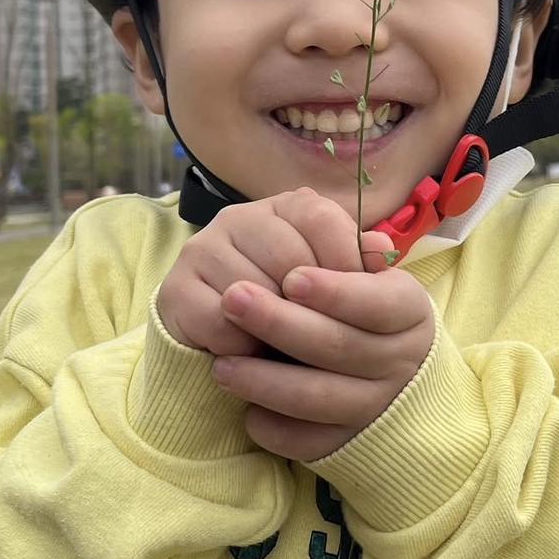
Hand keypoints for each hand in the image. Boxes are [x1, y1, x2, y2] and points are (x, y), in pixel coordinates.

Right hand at [157, 187, 394, 358]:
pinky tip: (249, 351)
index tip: (359, 299)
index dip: (344, 262)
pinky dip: (241, 346)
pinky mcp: (175, 288)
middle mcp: (240, 217)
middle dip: (310, 305)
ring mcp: (202, 248)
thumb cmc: (291, 307)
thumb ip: (355, 263)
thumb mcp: (329, 284)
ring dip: (276, 329)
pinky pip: (220, 320)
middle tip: (320, 332)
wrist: (228, 345)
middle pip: (289, 257)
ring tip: (284, 345)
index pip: (320, 219)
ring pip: (255, 291)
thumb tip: (382, 248)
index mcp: (284, 207)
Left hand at [211, 262, 434, 460]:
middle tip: (233, 299)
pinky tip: (245, 410)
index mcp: (411, 313)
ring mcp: (375, 407)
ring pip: (318, 398)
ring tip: (221, 363)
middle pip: (339, 347)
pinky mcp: (348, 443)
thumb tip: (360, 238)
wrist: (399, 375)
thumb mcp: (372, 275)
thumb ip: (350, 252)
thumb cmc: (370, 308)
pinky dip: (274, 428)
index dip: (334, 292)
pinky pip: (309, 443)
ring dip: (264, 381)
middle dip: (281, 324)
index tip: (291, 276)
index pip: (377, 303)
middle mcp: (400, 363)